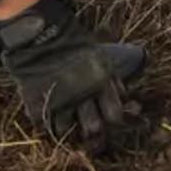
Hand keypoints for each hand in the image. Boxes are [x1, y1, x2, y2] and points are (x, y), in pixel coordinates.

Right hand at [0, 0, 142, 153]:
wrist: (42, 34)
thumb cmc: (76, 45)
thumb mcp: (103, 59)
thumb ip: (115, 83)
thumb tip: (132, 106)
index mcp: (101, 82)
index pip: (116, 116)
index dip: (117, 124)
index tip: (112, 126)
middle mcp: (82, 94)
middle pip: (94, 129)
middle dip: (93, 136)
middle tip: (90, 137)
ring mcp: (59, 101)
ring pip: (66, 131)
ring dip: (67, 129)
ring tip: (66, 124)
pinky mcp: (37, 103)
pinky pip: (43, 126)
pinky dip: (46, 125)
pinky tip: (48, 118)